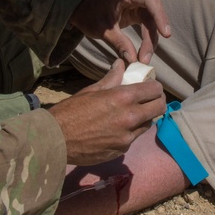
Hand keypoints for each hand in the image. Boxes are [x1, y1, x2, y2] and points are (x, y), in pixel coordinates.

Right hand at [49, 61, 165, 165]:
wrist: (55, 140)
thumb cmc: (70, 112)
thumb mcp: (91, 91)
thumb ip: (111, 78)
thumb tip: (121, 64)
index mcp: (123, 98)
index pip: (155, 90)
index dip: (154, 87)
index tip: (150, 87)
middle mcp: (130, 117)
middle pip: (159, 108)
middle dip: (157, 101)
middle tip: (148, 100)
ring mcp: (127, 137)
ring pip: (148, 124)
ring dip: (144, 117)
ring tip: (132, 113)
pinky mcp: (122, 150)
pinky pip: (134, 138)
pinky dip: (130, 132)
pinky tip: (117, 129)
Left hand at [69, 0, 170, 63]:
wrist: (80, 6)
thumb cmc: (89, 13)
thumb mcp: (102, 30)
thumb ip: (119, 43)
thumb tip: (133, 60)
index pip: (151, 1)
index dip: (160, 17)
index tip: (165, 34)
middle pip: (153, 14)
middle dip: (152, 37)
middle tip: (145, 59)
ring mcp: (138, 1)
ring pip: (152, 21)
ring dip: (150, 41)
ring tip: (143, 59)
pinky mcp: (138, 9)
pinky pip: (147, 24)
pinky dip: (146, 38)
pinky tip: (143, 53)